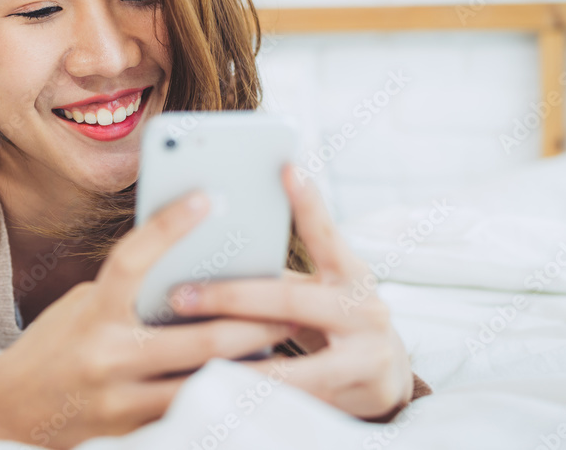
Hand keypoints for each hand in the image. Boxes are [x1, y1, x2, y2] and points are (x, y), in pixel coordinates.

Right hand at [0, 190, 293, 447]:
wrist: (8, 412)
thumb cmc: (54, 346)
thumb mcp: (83, 307)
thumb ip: (130, 293)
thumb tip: (188, 266)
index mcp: (92, 313)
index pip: (132, 261)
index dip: (169, 227)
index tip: (207, 197)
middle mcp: (106, 356)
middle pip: (194, 337)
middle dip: (249, 320)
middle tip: (289, 301)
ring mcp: (120, 401)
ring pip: (202, 382)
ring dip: (251, 365)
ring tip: (286, 345)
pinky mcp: (131, 434)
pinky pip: (188, 413)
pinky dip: (223, 396)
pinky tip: (253, 384)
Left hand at [168, 165, 414, 420]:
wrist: (385, 374)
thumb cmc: (332, 317)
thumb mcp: (318, 288)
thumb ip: (278, 274)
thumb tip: (205, 249)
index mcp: (350, 273)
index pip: (326, 233)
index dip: (309, 201)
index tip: (286, 166)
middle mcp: (365, 309)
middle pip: (291, 300)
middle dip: (231, 298)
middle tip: (181, 295)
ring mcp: (367, 355)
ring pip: (294, 362)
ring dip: (239, 359)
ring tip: (192, 352)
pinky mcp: (361, 396)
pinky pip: (297, 398)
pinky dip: (257, 397)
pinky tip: (220, 392)